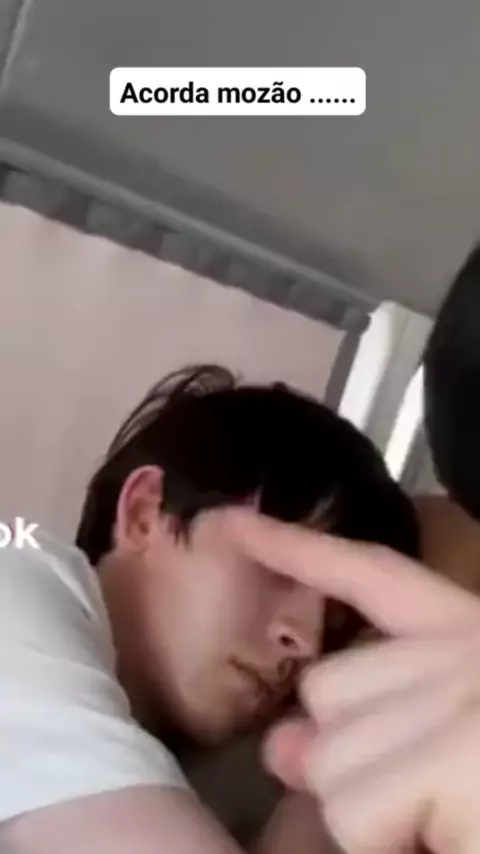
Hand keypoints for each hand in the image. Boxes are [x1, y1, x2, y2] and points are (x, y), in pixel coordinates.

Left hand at [226, 510, 479, 853]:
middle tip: (426, 792)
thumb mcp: (446, 731)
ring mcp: (460, 702)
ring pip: (331, 762)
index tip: (230, 522)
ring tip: (450, 820)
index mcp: (468, 634)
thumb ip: (371, 723)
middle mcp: (463, 652)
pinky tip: (443, 832)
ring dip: (374, 814)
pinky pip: (357, 815)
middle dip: (355, 756)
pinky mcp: (455, 762)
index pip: (367, 574)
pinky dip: (386, 842)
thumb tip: (284, 743)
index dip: (296, 548)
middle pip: (328, 693)